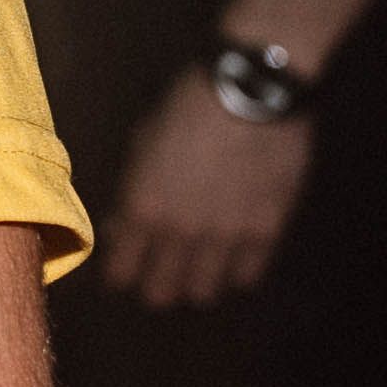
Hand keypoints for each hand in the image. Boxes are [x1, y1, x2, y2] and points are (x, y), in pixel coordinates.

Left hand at [98, 69, 314, 307]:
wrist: (248, 96)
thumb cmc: (184, 112)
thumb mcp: (140, 149)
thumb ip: (133, 195)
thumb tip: (124, 228)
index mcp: (143, 210)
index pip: (122, 269)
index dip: (120, 276)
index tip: (122, 277)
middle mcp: (180, 233)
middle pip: (161, 290)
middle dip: (156, 289)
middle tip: (159, 282)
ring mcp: (225, 237)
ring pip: (204, 290)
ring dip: (196, 285)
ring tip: (196, 275)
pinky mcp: (265, 232)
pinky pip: (247, 275)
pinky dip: (236, 274)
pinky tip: (232, 264)